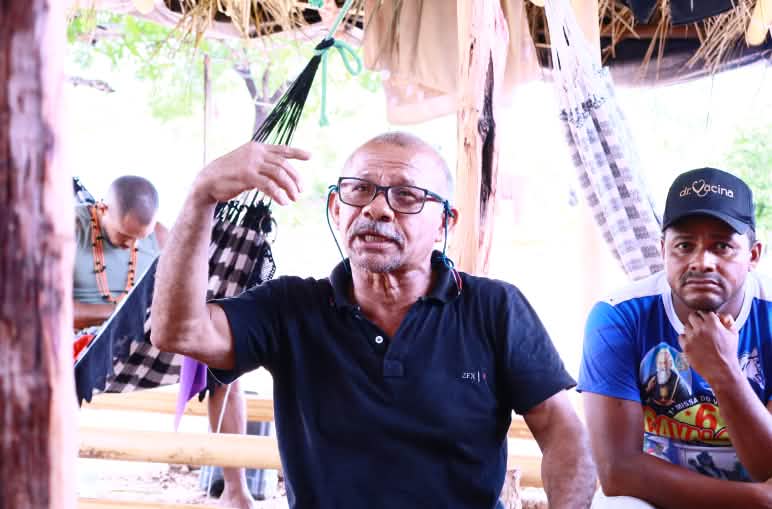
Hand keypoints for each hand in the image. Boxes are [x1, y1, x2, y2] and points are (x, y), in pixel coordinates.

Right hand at [192, 142, 310, 205]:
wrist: (207, 181)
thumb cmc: (229, 175)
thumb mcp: (247, 164)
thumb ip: (262, 166)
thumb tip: (280, 175)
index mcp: (257, 147)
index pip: (282, 149)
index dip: (297, 153)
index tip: (310, 156)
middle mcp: (256, 152)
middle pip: (284, 164)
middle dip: (296, 178)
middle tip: (301, 190)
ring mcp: (251, 163)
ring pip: (279, 174)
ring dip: (290, 187)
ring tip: (294, 198)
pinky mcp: (247, 176)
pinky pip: (269, 185)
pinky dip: (278, 194)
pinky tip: (282, 202)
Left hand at [679, 311, 740, 383]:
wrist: (722, 371)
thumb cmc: (729, 353)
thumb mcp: (733, 334)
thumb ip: (728, 320)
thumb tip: (720, 315)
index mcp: (713, 323)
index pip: (704, 312)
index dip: (705, 317)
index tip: (706, 322)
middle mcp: (701, 328)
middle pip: (692, 316)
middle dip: (696, 320)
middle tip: (700, 327)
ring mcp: (692, 337)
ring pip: (686, 326)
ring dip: (691, 330)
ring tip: (698, 337)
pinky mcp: (686, 346)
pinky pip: (681, 336)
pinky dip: (685, 339)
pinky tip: (692, 343)